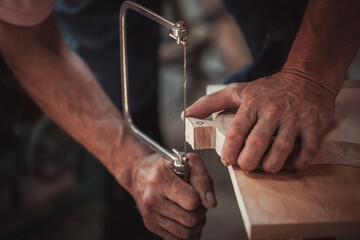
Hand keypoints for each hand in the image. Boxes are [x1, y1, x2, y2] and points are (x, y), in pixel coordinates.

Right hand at [130, 152, 215, 239]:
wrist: (142, 174)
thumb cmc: (170, 167)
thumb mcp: (190, 162)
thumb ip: (203, 179)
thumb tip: (211, 203)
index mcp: (161, 178)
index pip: (192, 201)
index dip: (201, 198)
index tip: (197, 191)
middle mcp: (152, 199)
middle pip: (190, 220)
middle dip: (201, 212)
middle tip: (198, 202)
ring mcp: (150, 215)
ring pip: (185, 234)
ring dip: (197, 224)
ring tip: (193, 210)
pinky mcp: (151, 226)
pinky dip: (189, 234)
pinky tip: (187, 220)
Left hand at [185, 72, 335, 172]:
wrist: (306, 77)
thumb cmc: (267, 89)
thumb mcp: (236, 91)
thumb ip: (210, 103)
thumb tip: (186, 114)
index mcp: (252, 104)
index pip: (236, 131)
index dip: (230, 151)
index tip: (227, 161)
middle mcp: (272, 111)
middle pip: (258, 143)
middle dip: (248, 162)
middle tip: (245, 166)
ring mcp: (294, 118)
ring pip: (282, 148)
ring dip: (271, 165)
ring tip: (265, 168)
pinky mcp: (313, 125)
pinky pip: (308, 149)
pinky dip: (298, 162)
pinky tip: (289, 164)